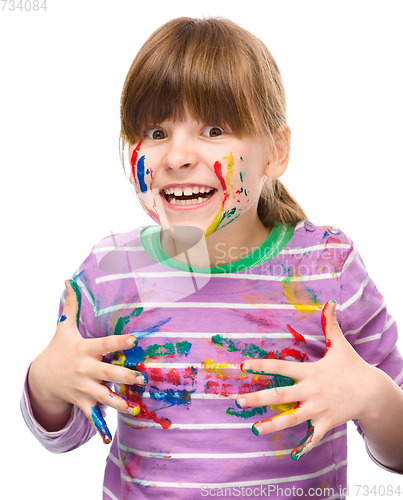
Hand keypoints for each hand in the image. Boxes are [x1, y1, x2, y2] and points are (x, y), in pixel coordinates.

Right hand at [28, 279, 146, 443]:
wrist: (42, 376)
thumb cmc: (59, 348)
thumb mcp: (64, 328)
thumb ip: (71, 306)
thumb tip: (68, 281)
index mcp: (84, 350)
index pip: (104, 344)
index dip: (119, 342)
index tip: (135, 339)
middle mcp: (84, 370)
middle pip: (107, 373)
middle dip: (124, 376)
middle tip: (141, 378)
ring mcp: (82, 388)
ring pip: (103, 397)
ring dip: (119, 402)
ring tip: (134, 406)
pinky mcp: (82, 401)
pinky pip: (93, 414)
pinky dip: (100, 425)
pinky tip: (109, 437)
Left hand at [236, 300, 376, 459]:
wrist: (374, 392)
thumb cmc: (352, 367)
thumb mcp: (340, 345)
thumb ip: (330, 325)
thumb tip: (331, 302)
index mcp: (310, 372)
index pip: (281, 368)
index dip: (262, 366)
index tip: (243, 366)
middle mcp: (312, 391)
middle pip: (281, 396)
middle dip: (259, 398)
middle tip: (239, 401)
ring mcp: (319, 409)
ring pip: (292, 419)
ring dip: (272, 424)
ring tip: (253, 428)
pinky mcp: (327, 423)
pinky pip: (314, 436)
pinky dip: (304, 445)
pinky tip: (290, 453)